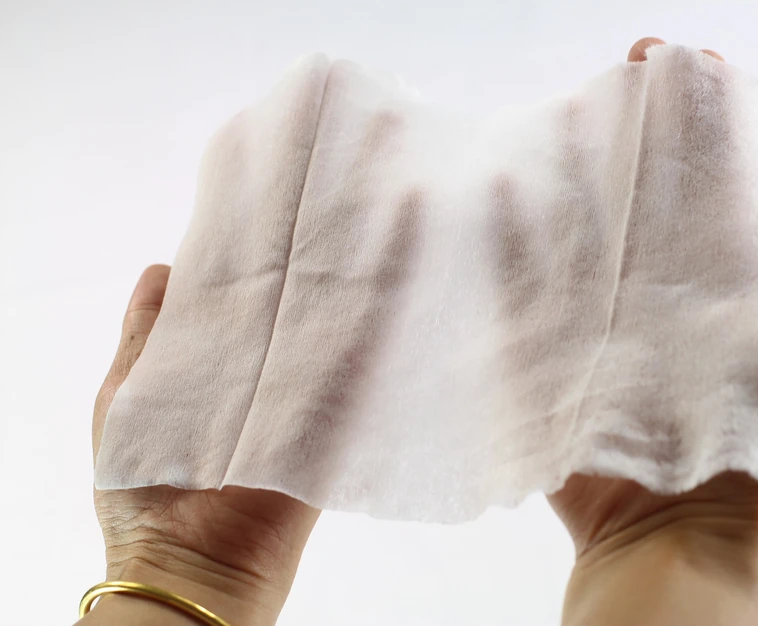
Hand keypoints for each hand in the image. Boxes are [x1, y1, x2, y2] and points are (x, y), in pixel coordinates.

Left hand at [85, 265, 318, 625]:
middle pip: (277, 330)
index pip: (230, 315)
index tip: (261, 238)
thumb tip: (163, 270)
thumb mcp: (123, 398)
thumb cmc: (140, 487)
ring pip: (313, 358)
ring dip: (326, 324)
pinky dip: (353, 366)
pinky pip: (341, 398)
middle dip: (291, 293)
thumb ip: (142, 338)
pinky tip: (365, 326)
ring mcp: (288, 415)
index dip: (243, 279)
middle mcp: (250, 389)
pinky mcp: (322, 442)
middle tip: (313, 246)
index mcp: (205, 375)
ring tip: (345, 274)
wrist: (188, 565)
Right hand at [548, 37, 757, 625]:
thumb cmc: (744, 437)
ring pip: (575, 234)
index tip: (684, 64)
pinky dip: (511, 261)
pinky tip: (495, 215)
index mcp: (705, 275)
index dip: (696, 118)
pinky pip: (527, 298)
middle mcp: (647, 283)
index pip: (700, 177)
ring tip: (549, 128)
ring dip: (563, 183)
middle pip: (631, 191)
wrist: (669, 523)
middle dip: (623, 131)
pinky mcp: (552, 350)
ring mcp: (594, 314)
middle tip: (616, 80)